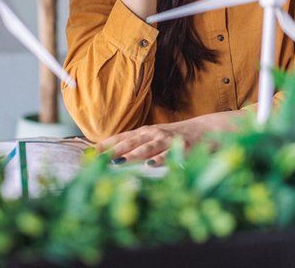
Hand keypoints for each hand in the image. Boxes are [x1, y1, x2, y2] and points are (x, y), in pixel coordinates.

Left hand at [97, 112, 239, 165]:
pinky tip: (150, 165)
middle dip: (113, 150)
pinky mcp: (182, 147)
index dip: (106, 144)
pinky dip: (159, 159)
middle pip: (130, 142)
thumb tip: (114, 155)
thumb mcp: (155, 137)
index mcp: (146, 132)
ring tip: (118, 162)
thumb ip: (138, 144)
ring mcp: (167, 140)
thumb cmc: (176, 136)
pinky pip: (169, 155)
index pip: (122, 137)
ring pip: (147, 148)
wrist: (206, 130)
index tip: (89, 153)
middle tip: (97, 159)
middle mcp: (154, 134)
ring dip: (131, 155)